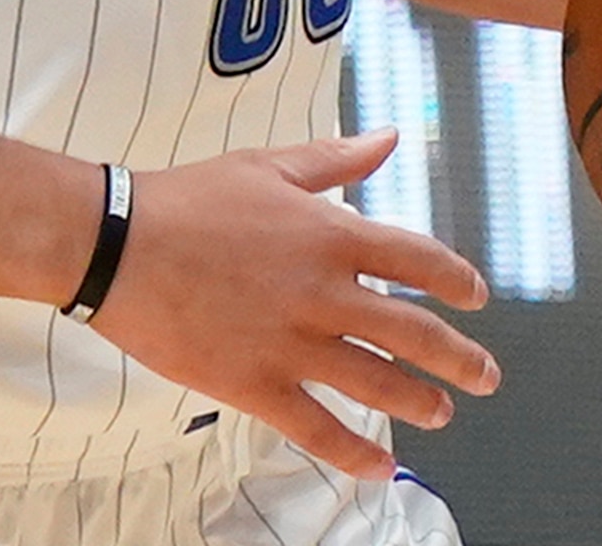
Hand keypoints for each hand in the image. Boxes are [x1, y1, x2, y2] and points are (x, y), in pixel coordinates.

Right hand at [86, 132, 500, 482]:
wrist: (117, 244)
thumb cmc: (187, 200)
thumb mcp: (267, 165)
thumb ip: (335, 159)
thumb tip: (388, 136)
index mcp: (330, 234)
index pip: (419, 259)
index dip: (457, 280)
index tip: (476, 297)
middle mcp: (323, 292)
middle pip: (413, 332)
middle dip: (459, 358)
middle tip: (484, 376)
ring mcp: (292, 343)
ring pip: (377, 383)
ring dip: (419, 402)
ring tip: (442, 413)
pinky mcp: (255, 385)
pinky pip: (318, 427)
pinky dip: (355, 451)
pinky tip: (380, 465)